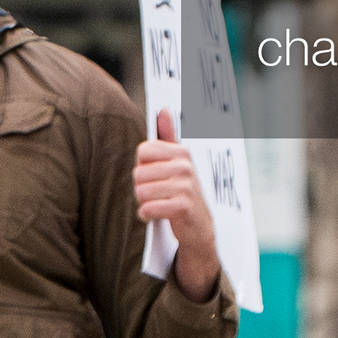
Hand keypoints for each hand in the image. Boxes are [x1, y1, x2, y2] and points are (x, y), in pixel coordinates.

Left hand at [136, 112, 221, 301]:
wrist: (199, 227)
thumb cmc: (182, 192)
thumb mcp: (177, 164)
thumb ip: (168, 137)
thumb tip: (163, 109)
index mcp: (182, 153)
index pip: (142, 151)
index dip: (143, 168)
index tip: (156, 177)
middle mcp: (185, 167)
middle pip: (138, 173)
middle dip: (142, 188)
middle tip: (158, 195)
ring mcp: (185, 187)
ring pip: (140, 192)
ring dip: (143, 203)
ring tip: (158, 205)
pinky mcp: (182, 207)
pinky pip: (147, 208)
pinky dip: (146, 215)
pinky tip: (157, 216)